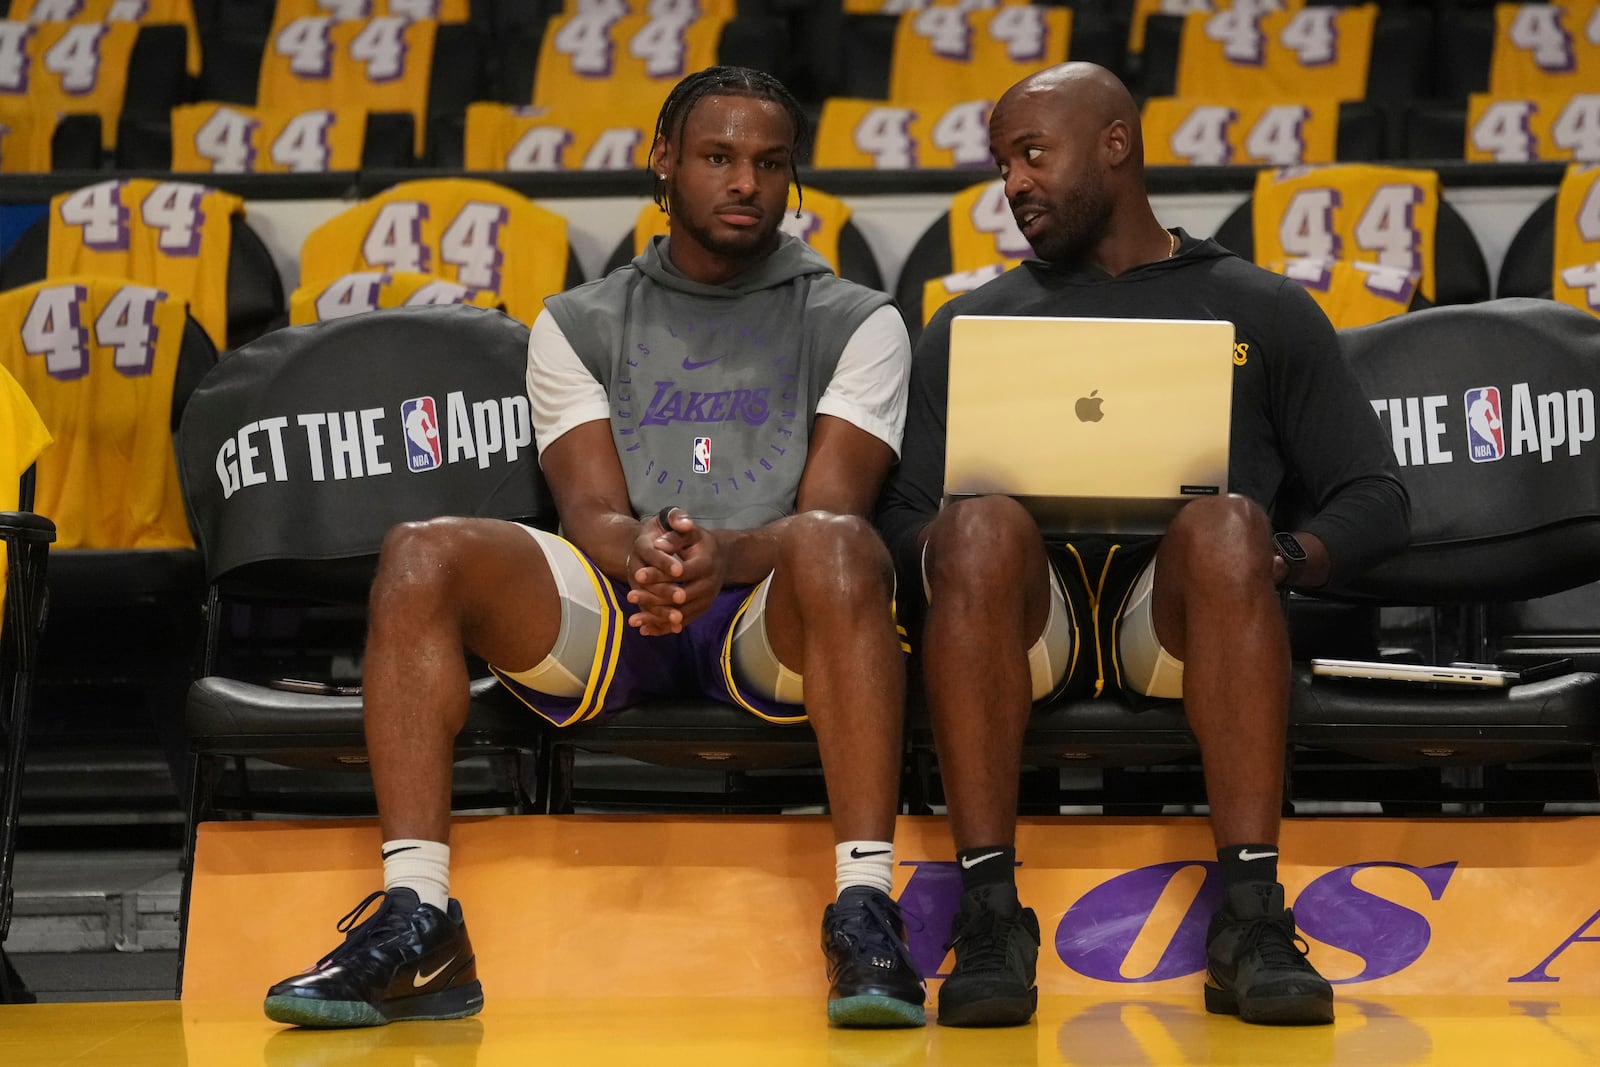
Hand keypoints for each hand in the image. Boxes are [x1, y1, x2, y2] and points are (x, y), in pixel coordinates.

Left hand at [625, 509, 722, 634]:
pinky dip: (664, 627)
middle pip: (679, 597)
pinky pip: (682, 622)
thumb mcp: (690, 532)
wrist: (722, 558)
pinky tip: (645, 630)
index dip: (659, 574)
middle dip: (653, 598)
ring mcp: (706, 600)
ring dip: (655, 618)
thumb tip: (658, 545)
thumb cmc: (700, 542)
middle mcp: (709, 585)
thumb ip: (675, 535)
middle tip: (630, 596)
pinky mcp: (702, 610)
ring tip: (632, 620)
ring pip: (679, 614)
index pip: (680, 573)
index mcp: (706, 564)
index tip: (637, 574)